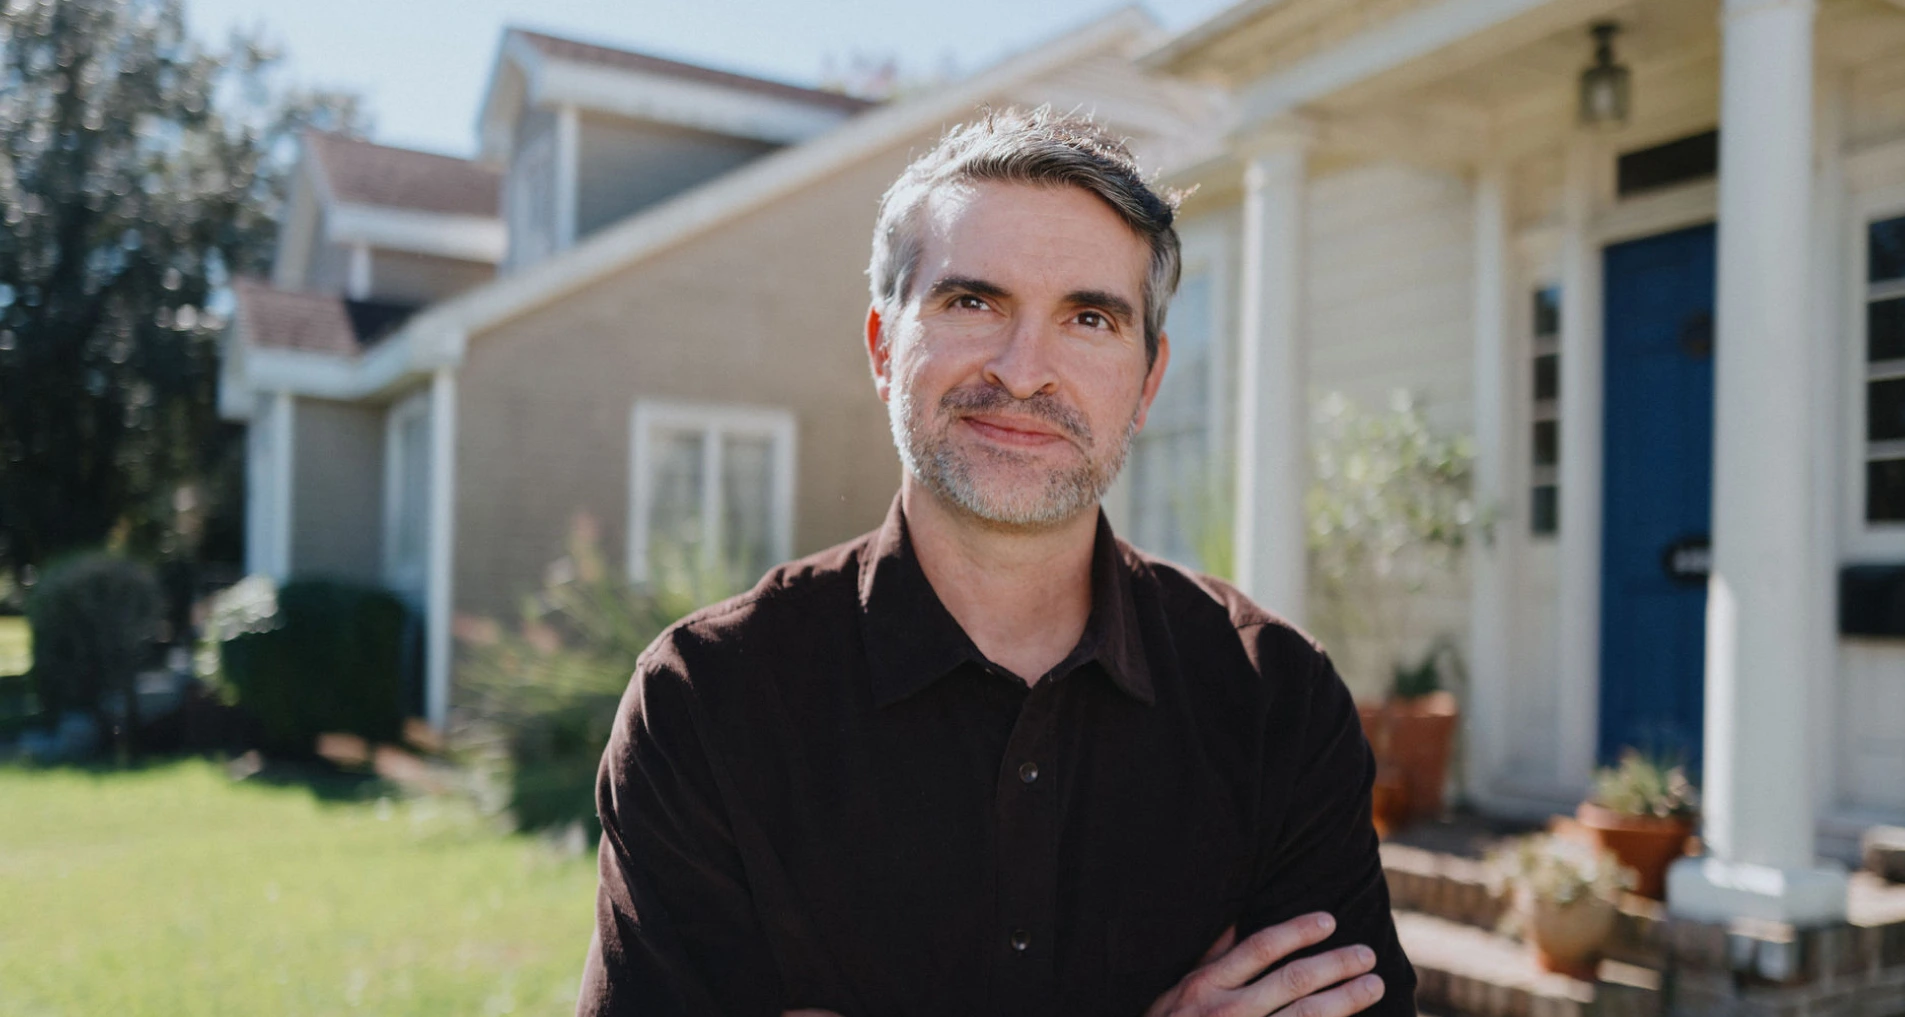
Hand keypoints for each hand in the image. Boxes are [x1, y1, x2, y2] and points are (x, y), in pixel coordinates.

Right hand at [1143, 912, 1384, 1016]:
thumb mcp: (1175, 990)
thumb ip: (1208, 957)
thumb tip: (1234, 920)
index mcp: (1207, 985)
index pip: (1261, 948)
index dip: (1298, 931)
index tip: (1330, 920)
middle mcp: (1228, 1011)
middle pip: (1293, 981)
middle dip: (1336, 965)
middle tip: (1367, 954)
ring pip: (1306, 1016)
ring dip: (1345, 1000)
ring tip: (1373, 986)